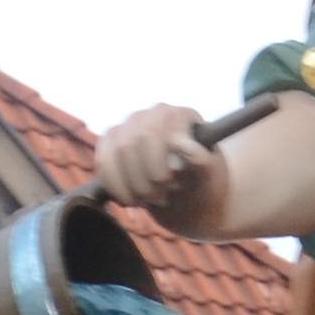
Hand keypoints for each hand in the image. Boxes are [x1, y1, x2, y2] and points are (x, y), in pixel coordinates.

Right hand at [88, 102, 229, 238]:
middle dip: (145, 178)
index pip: (158, 132)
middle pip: (133, 142)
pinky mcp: (112, 142)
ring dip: (131, 185)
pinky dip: (114, 186)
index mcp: (183, 116)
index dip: (159, 165)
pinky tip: (131, 199)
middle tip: (163, 196)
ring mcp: (131, 125)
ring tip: (150, 199)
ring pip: (115, 151)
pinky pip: (102, 160)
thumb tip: (181, 144)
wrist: (190, 201)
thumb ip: (202, 161)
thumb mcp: (211, 180)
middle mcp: (155, 113)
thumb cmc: (205, 188)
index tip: (174, 185)